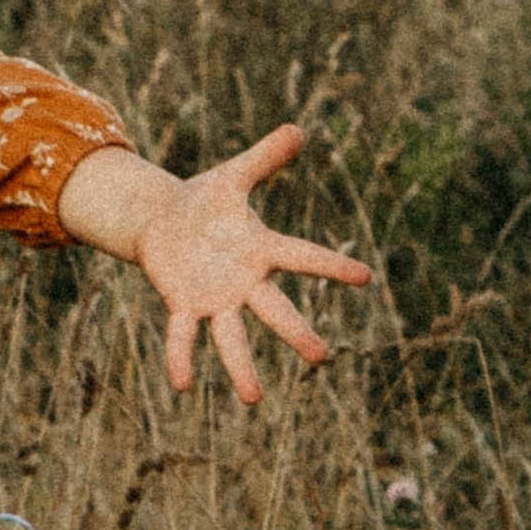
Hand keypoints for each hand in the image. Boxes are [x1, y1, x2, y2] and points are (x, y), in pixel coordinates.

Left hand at [61, 127, 371, 401]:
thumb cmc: (206, 200)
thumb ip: (264, 157)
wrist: (164, 222)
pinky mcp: (184, 304)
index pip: (303, 257)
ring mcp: (215, 299)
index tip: (366, 278)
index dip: (332, 267)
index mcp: (262, 248)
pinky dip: (182, 357)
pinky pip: (183, 335)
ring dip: (241, 366)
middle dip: (296, 333)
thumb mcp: (233, 175)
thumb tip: (297, 129)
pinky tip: (183, 385)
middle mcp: (245, 281)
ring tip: (253, 399)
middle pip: (274, 309)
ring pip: (232, 336)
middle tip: (321, 358)